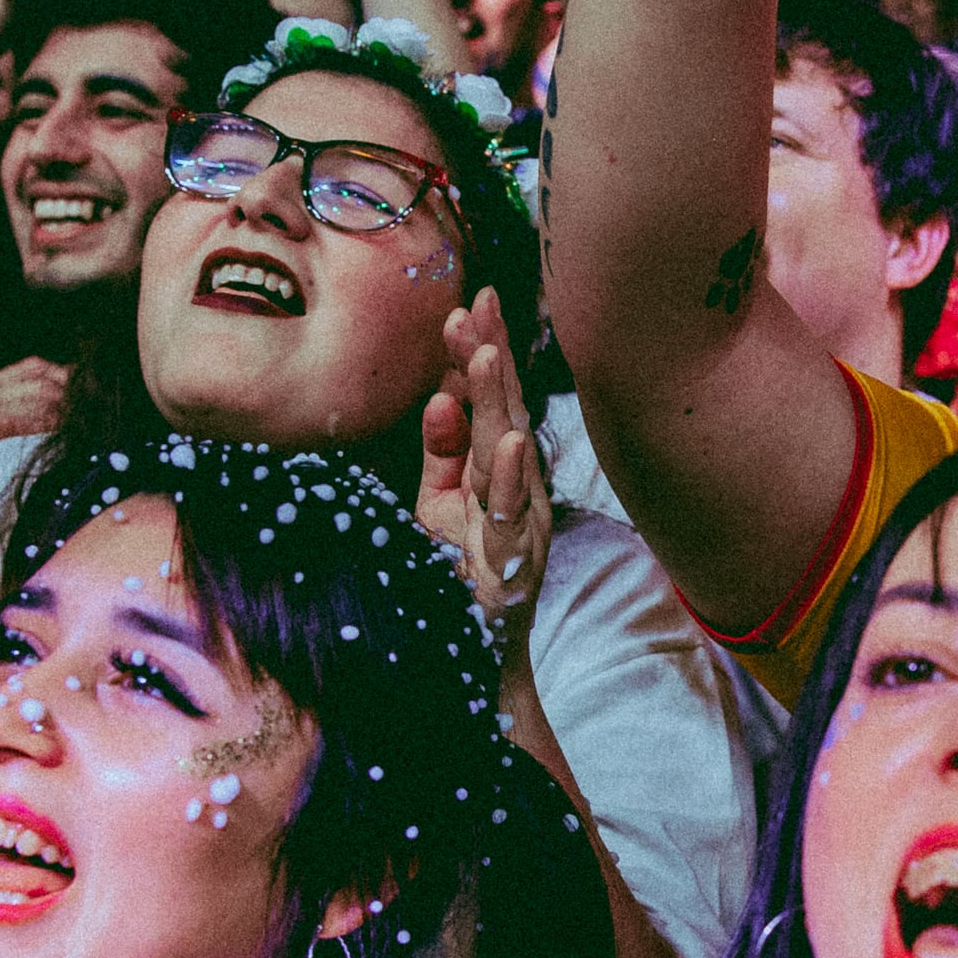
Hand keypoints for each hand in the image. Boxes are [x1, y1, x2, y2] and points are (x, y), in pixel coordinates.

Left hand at [417, 291, 551, 642]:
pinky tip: (510, 441)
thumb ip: (440, 452)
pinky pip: (511, 511)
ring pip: (509, 451)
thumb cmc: (459, 572)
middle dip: (489, 356)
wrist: (472, 653)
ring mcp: (519, 519)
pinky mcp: (512, 557)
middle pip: (504, 410)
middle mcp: (515, 486)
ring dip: (501, 401)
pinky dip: (511, 476)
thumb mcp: (437, 503)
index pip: (488, 401)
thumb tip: (437, 398)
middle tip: (478, 303)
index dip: (478, 353)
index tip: (466, 305)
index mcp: (494, 469)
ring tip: (487, 354)